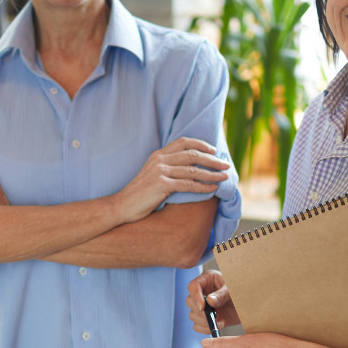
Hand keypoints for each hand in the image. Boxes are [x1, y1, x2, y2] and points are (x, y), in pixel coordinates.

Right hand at [113, 137, 228, 222]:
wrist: (122, 205)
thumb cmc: (140, 193)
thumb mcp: (152, 174)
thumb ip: (167, 168)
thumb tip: (189, 169)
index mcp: (158, 155)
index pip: (183, 142)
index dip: (201, 144)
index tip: (214, 150)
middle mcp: (160, 160)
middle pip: (192, 154)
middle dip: (212, 159)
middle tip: (225, 164)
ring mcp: (160, 171)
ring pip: (193, 169)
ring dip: (211, 173)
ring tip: (224, 177)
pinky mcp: (162, 185)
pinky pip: (188, 184)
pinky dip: (203, 186)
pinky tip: (212, 189)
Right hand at [186, 270, 239, 333]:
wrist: (249, 304)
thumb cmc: (241, 291)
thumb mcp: (233, 290)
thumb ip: (222, 294)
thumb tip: (209, 301)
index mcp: (207, 279)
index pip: (193, 286)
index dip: (196, 296)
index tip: (203, 307)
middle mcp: (202, 292)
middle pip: (190, 301)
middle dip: (201, 311)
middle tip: (215, 316)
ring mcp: (203, 306)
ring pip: (192, 315)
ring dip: (204, 321)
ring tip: (220, 321)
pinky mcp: (205, 318)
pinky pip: (197, 326)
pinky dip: (205, 328)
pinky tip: (217, 326)